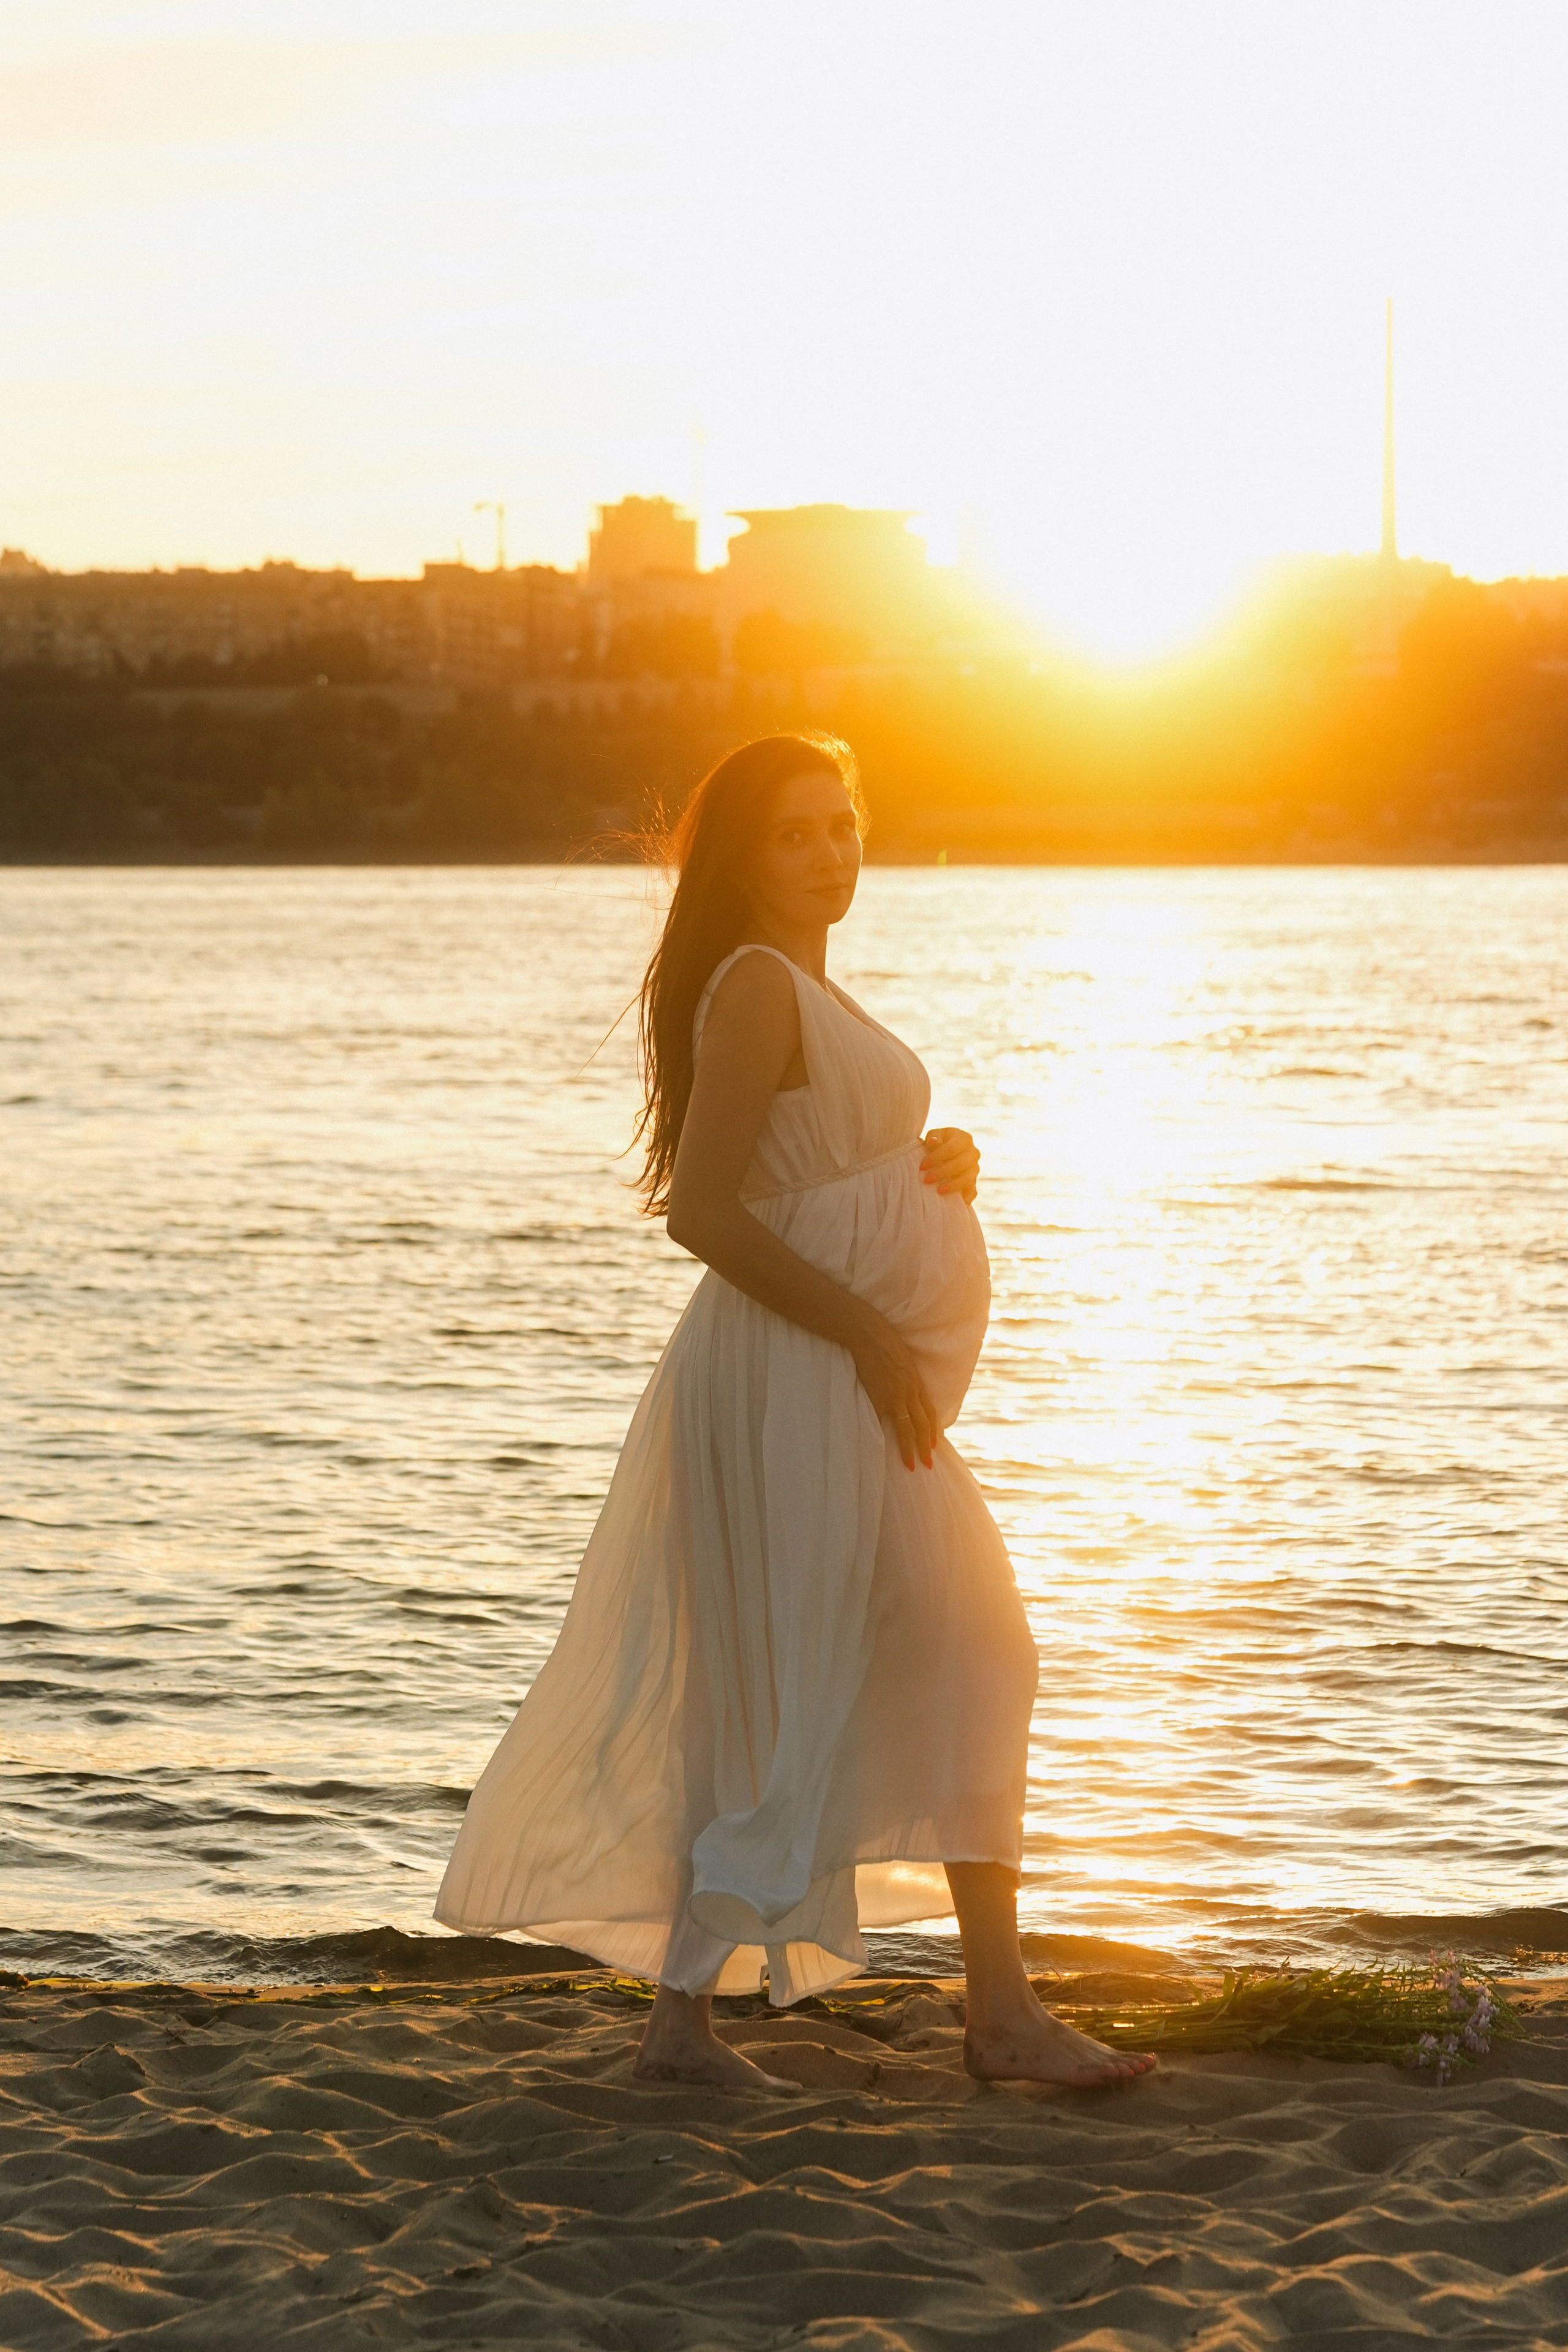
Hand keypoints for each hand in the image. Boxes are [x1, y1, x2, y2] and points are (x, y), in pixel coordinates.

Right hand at [850, 1313, 938, 1470]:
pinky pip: (882, 1422)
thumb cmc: (882, 1341)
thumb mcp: (901, 1358)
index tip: (935, 1444)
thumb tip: (900, 1384)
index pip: (929, 1412)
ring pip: (906, 1428)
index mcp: (915, 1382)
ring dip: (910, 1448)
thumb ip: (903, 1375)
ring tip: (911, 1465)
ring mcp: (894, 1396)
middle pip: (922, 1424)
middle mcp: (909, 1392)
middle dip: (926, 1446)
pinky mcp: (877, 1397)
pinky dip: (885, 1436)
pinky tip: (885, 1448)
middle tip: (928, 1464)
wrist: (869, 1334)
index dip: (933, 1429)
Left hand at [920, 1126, 979, 1202]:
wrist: (949, 1150)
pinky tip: (960, 1203)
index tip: (922, 1166)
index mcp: (964, 1139)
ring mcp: (975, 1168)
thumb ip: (934, 1138)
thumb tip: (932, 1142)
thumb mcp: (935, 1135)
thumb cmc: (939, 1141)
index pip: (951, 1149)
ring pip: (967, 1178)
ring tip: (939, 1191)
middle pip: (960, 1164)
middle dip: (943, 1173)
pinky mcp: (974, 1181)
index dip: (937, 1158)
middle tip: (927, 1180)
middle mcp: (973, 1153)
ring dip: (953, 1185)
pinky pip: (973, 1190)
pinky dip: (968, 1197)